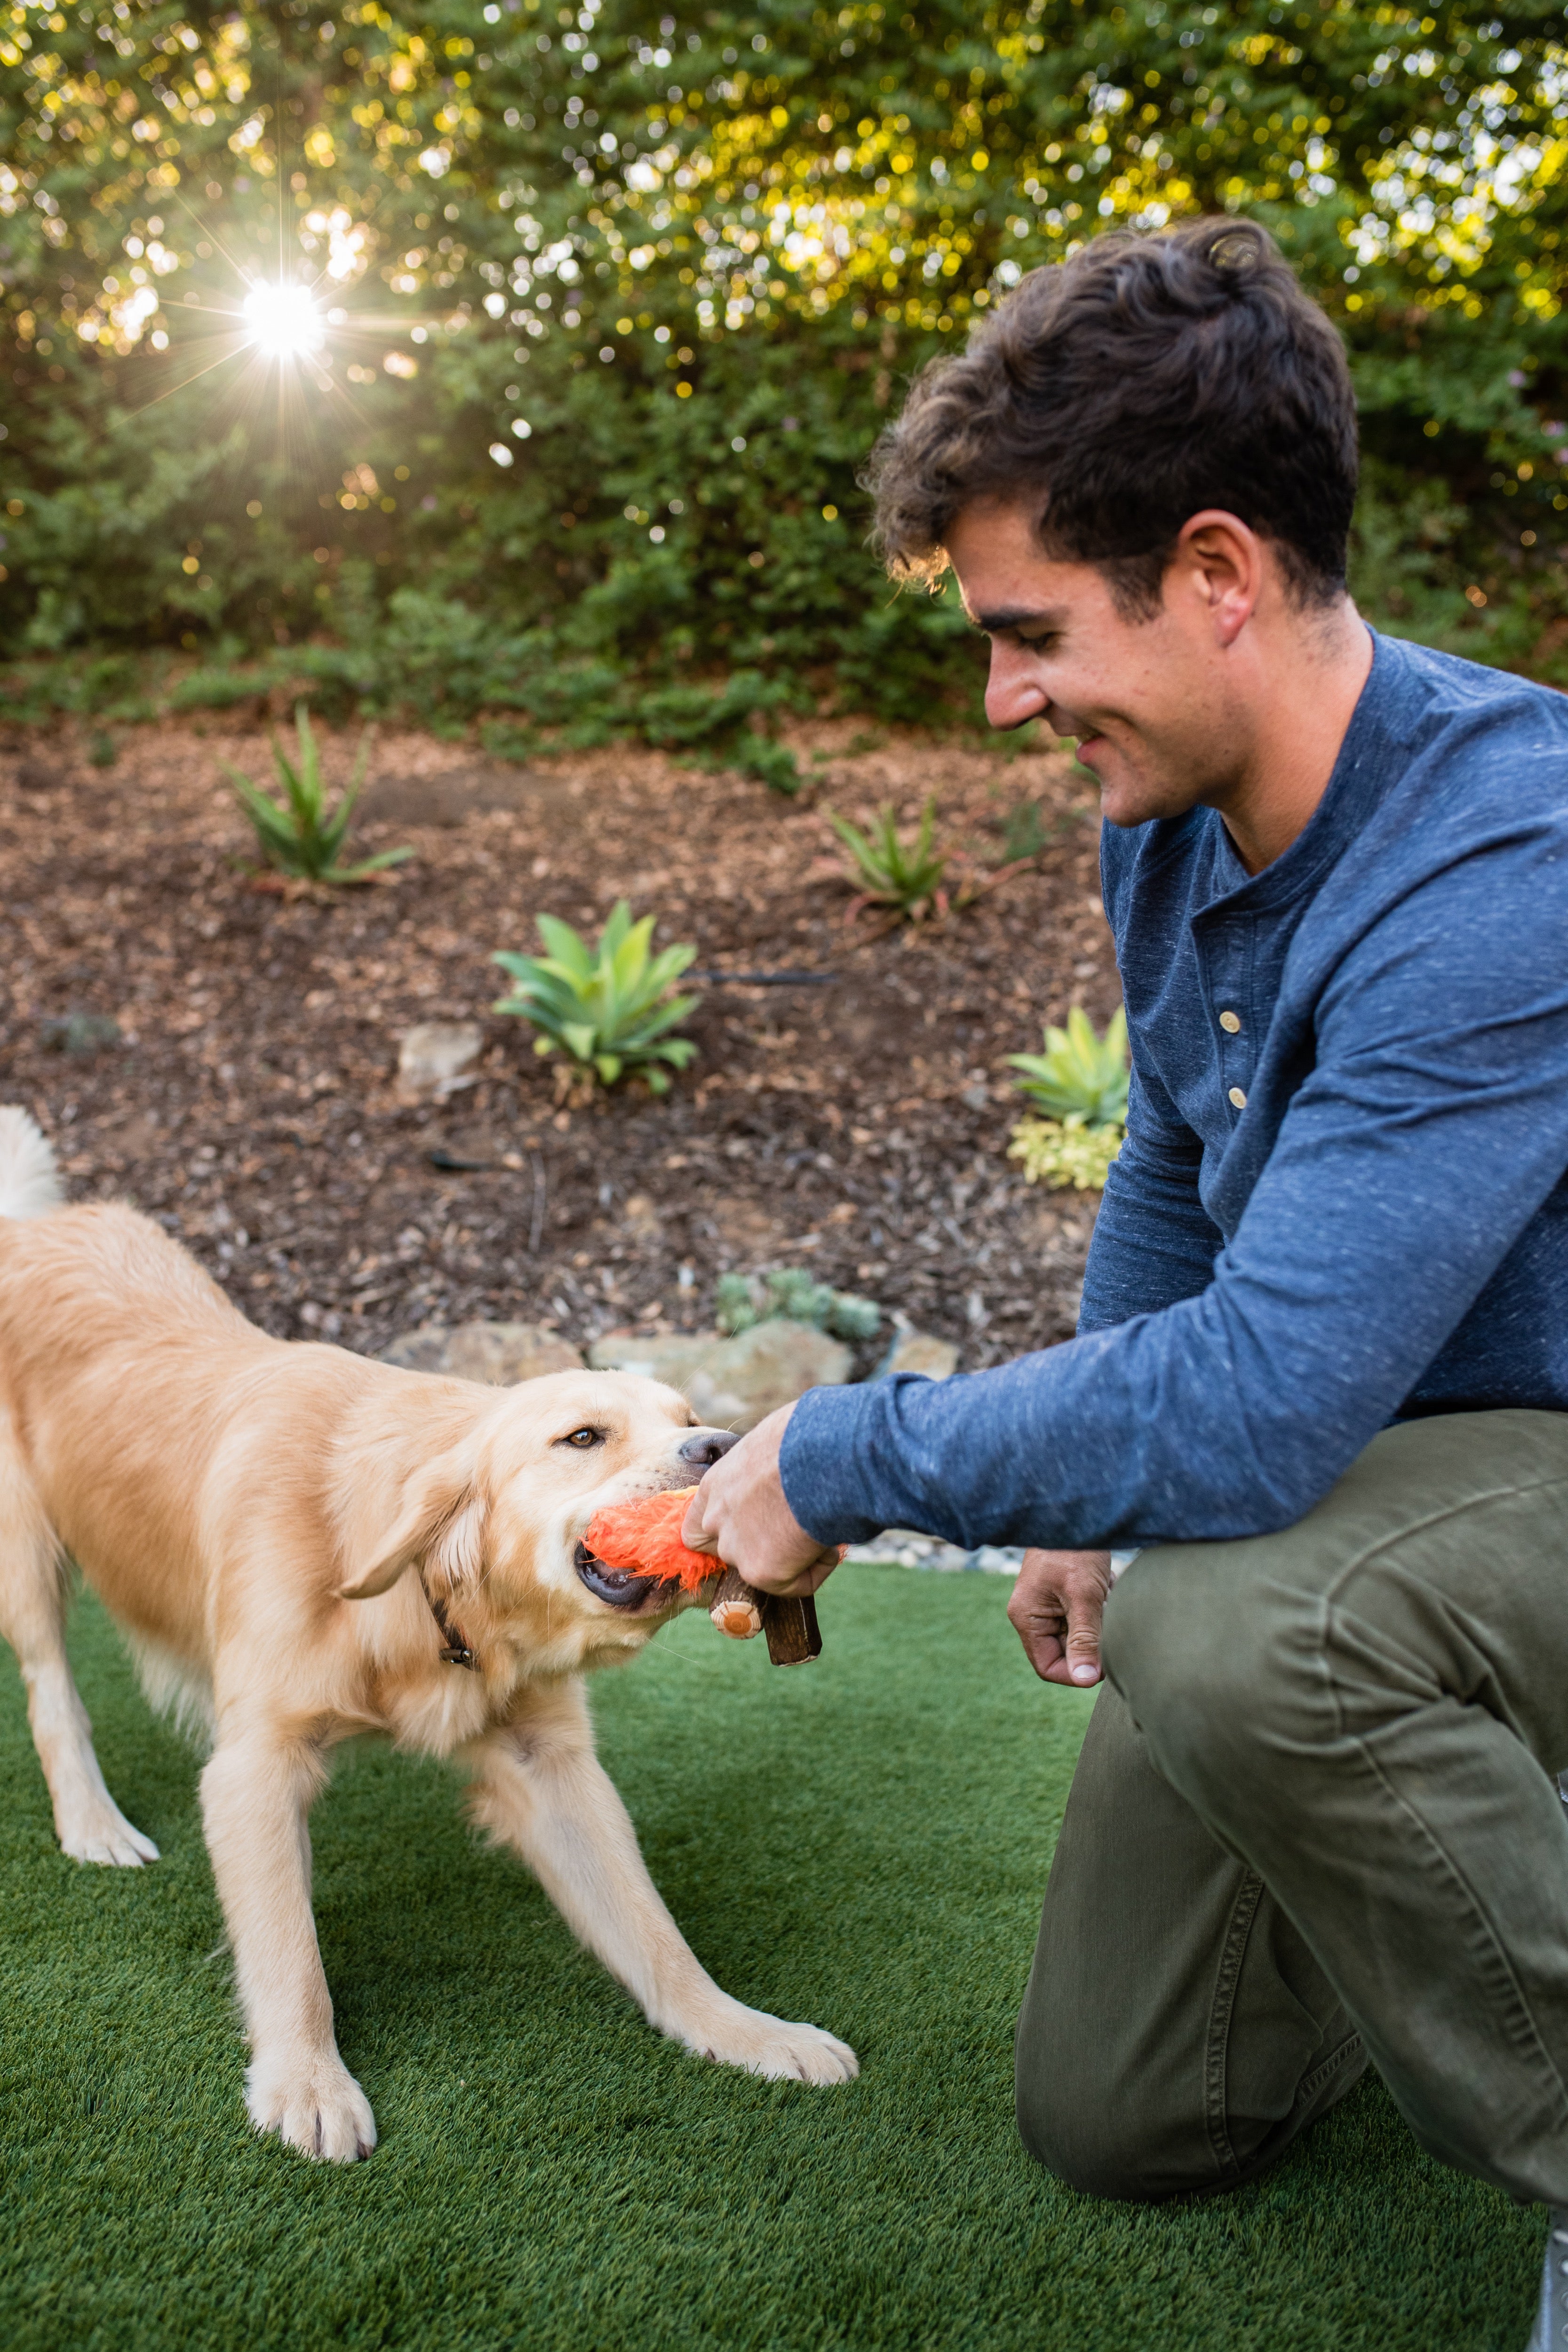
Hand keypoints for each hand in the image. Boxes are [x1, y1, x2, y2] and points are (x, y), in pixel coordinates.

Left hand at [681, 1405, 842, 1596]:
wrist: (821, 1457)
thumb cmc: (805, 1439)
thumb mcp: (768, 1450)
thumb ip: (760, 1476)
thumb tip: (781, 1485)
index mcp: (714, 1487)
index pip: (697, 1529)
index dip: (726, 1536)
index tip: (756, 1530)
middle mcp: (716, 1521)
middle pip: (733, 1552)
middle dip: (765, 1547)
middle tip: (799, 1528)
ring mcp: (735, 1550)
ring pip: (768, 1567)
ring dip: (795, 1555)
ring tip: (824, 1521)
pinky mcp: (761, 1572)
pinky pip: (797, 1582)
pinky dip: (819, 1566)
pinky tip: (830, 1538)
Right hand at [1007, 1549, 1113, 1687]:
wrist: (1077, 1511)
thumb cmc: (1073, 1549)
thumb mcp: (1083, 1596)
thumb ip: (1084, 1638)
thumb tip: (1086, 1679)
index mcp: (1027, 1618)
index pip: (1048, 1666)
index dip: (1077, 1673)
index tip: (1105, 1664)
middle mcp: (1033, 1614)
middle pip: (1065, 1651)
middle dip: (1091, 1640)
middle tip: (1108, 1619)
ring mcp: (1049, 1604)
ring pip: (1079, 1633)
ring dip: (1098, 1621)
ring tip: (1104, 1594)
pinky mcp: (1065, 1594)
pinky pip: (1085, 1616)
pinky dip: (1100, 1606)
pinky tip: (1104, 1584)